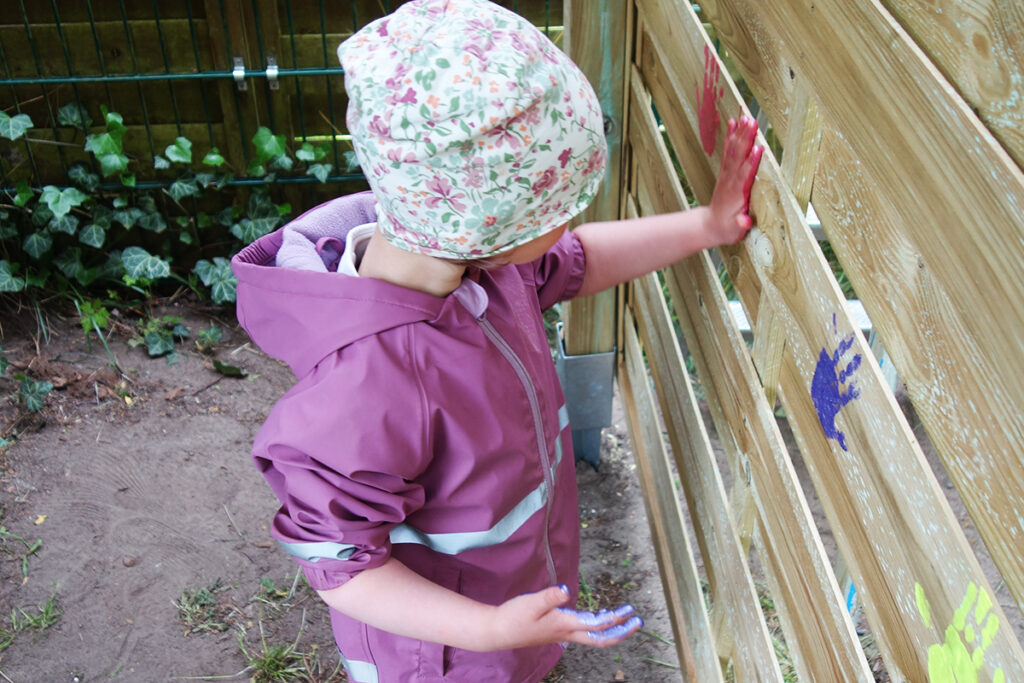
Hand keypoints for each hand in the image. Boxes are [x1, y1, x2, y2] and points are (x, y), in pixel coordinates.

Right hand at [486, 585, 642, 649]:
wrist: (498, 631)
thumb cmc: (513, 616)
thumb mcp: (531, 603)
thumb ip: (549, 596)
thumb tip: (566, 589)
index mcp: (565, 625)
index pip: (597, 625)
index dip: (615, 620)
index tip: (629, 611)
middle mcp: (567, 633)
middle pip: (601, 638)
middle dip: (622, 631)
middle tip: (638, 620)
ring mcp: (563, 634)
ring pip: (594, 636)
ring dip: (612, 629)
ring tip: (625, 618)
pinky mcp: (557, 631)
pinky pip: (584, 632)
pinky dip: (597, 625)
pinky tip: (598, 615)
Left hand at [708, 115, 762, 243]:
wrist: (710, 225)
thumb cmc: (727, 229)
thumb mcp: (735, 232)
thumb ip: (741, 225)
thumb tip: (744, 222)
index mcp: (736, 194)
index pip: (744, 176)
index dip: (751, 163)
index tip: (758, 149)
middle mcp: (730, 180)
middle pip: (739, 157)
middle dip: (746, 139)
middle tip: (753, 122)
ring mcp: (727, 174)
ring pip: (734, 150)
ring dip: (740, 133)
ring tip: (746, 117)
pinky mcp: (725, 171)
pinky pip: (728, 150)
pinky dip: (731, 136)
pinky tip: (734, 122)